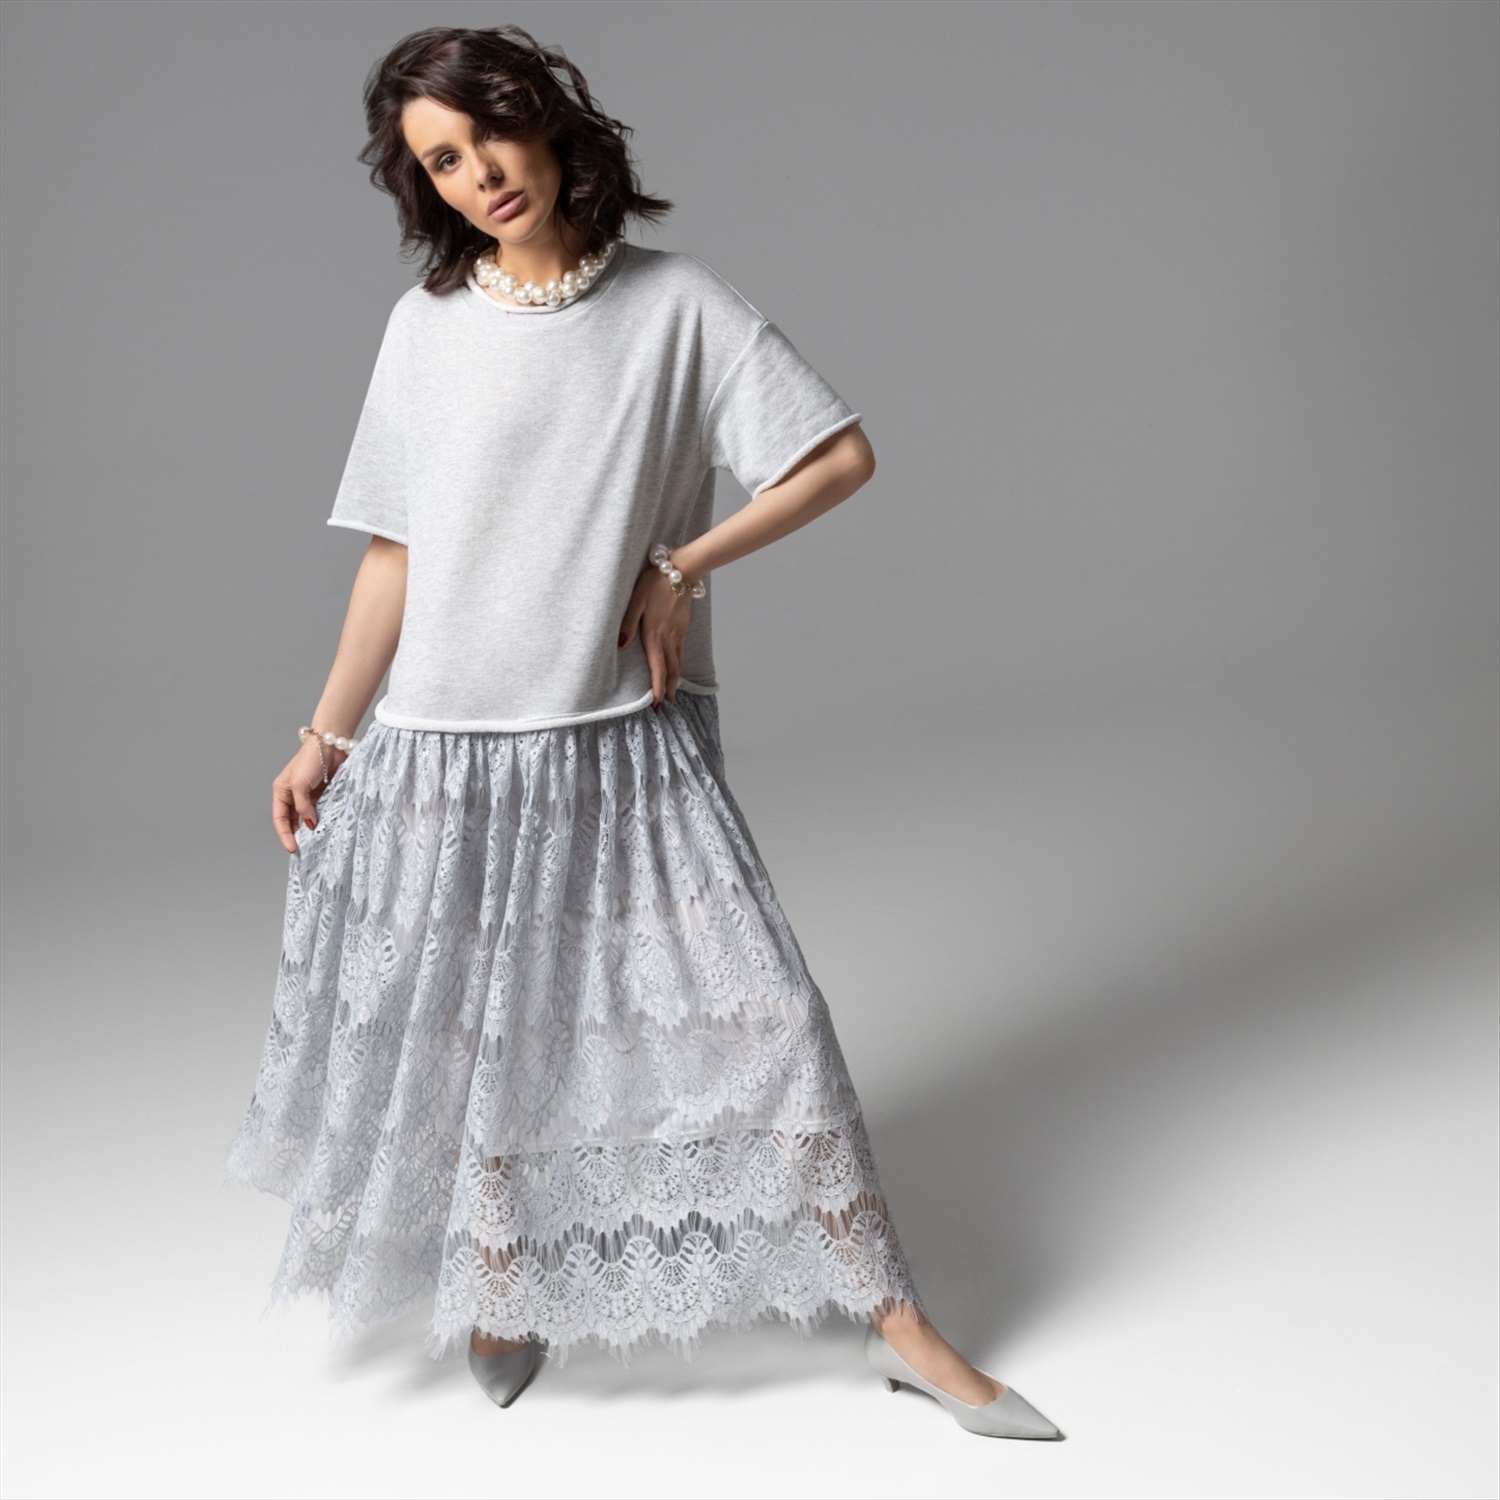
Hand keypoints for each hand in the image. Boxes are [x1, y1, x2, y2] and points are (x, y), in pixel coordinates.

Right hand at [272, 737, 346, 852]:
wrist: (331, 745)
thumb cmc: (310, 760)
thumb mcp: (300, 785)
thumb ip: (302, 806)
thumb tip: (310, 824)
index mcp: (281, 791)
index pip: (280, 819)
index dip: (285, 835)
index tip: (292, 848)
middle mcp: (293, 794)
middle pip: (291, 820)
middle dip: (296, 835)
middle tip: (304, 850)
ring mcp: (308, 794)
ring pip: (306, 817)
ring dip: (309, 828)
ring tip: (314, 842)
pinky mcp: (322, 793)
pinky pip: (320, 810)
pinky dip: (321, 819)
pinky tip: (325, 828)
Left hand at [617, 563, 694, 708]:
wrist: (681, 571)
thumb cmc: (655, 583)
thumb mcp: (636, 600)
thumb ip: (628, 623)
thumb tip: (621, 645)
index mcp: (654, 633)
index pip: (657, 667)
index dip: (657, 687)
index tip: (656, 704)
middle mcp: (668, 638)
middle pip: (670, 670)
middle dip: (668, 690)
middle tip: (665, 707)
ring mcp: (678, 633)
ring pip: (678, 663)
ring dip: (675, 680)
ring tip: (672, 695)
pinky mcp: (682, 628)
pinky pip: (681, 653)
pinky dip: (679, 666)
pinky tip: (677, 670)